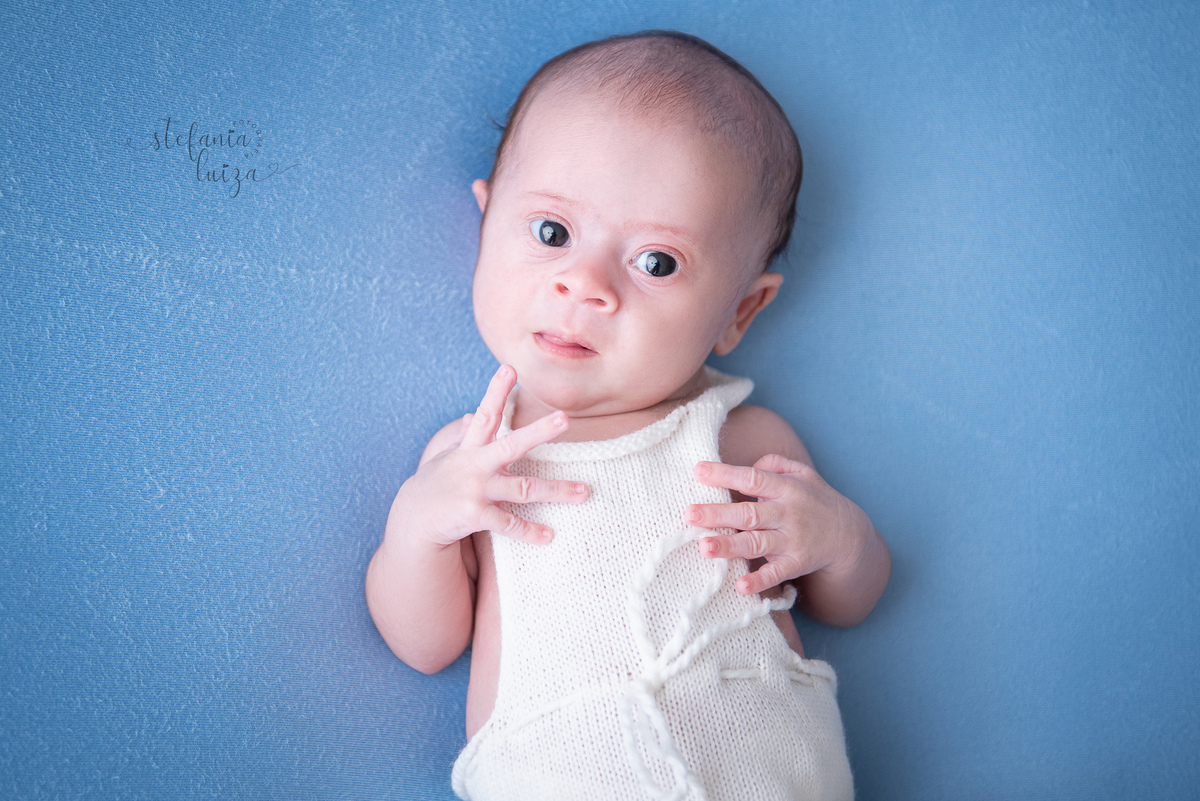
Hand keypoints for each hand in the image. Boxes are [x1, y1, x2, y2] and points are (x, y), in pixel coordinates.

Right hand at [392, 364, 588, 547]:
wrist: (415, 519)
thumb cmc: (439, 482)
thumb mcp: (448, 456)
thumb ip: (462, 436)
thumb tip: (470, 415)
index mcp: (471, 447)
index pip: (486, 414)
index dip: (496, 390)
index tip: (510, 368)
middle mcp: (475, 465)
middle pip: (512, 445)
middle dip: (539, 431)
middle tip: (565, 418)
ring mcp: (476, 490)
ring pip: (524, 489)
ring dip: (556, 491)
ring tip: (584, 492)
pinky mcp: (475, 515)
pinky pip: (509, 524)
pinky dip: (529, 531)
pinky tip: (548, 536)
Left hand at [684, 454, 871, 594]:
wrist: (850, 535)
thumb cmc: (816, 500)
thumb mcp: (803, 473)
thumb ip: (775, 463)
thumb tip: (748, 463)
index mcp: (786, 488)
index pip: (752, 479)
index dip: (725, 474)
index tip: (698, 471)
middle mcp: (788, 513)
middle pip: (749, 513)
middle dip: (717, 514)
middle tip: (689, 513)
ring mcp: (793, 540)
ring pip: (757, 543)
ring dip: (730, 546)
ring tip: (704, 547)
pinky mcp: (797, 564)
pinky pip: (776, 574)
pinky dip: (760, 581)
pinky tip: (740, 586)